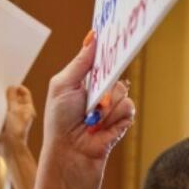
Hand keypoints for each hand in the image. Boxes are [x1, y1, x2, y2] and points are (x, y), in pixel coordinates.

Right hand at [0, 85, 35, 149]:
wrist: (9, 147)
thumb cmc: (15, 129)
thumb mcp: (14, 110)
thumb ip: (12, 98)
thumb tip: (11, 87)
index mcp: (28, 108)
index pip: (24, 93)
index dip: (17, 87)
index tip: (8, 84)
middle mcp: (21, 112)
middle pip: (14, 97)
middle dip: (6, 93)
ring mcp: (12, 117)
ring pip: (6, 105)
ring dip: (0, 101)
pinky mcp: (4, 122)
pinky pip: (0, 112)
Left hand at [42, 34, 134, 163]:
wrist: (71, 151)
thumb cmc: (60, 119)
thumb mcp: (63, 85)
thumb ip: (80, 62)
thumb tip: (92, 37)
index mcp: (85, 78)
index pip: (101, 58)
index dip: (107, 50)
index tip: (113, 38)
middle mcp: (101, 89)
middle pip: (116, 71)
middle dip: (106, 80)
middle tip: (94, 93)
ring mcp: (113, 104)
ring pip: (122, 90)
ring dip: (106, 105)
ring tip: (91, 118)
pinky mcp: (123, 119)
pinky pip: (128, 107)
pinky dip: (114, 116)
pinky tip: (101, 126)